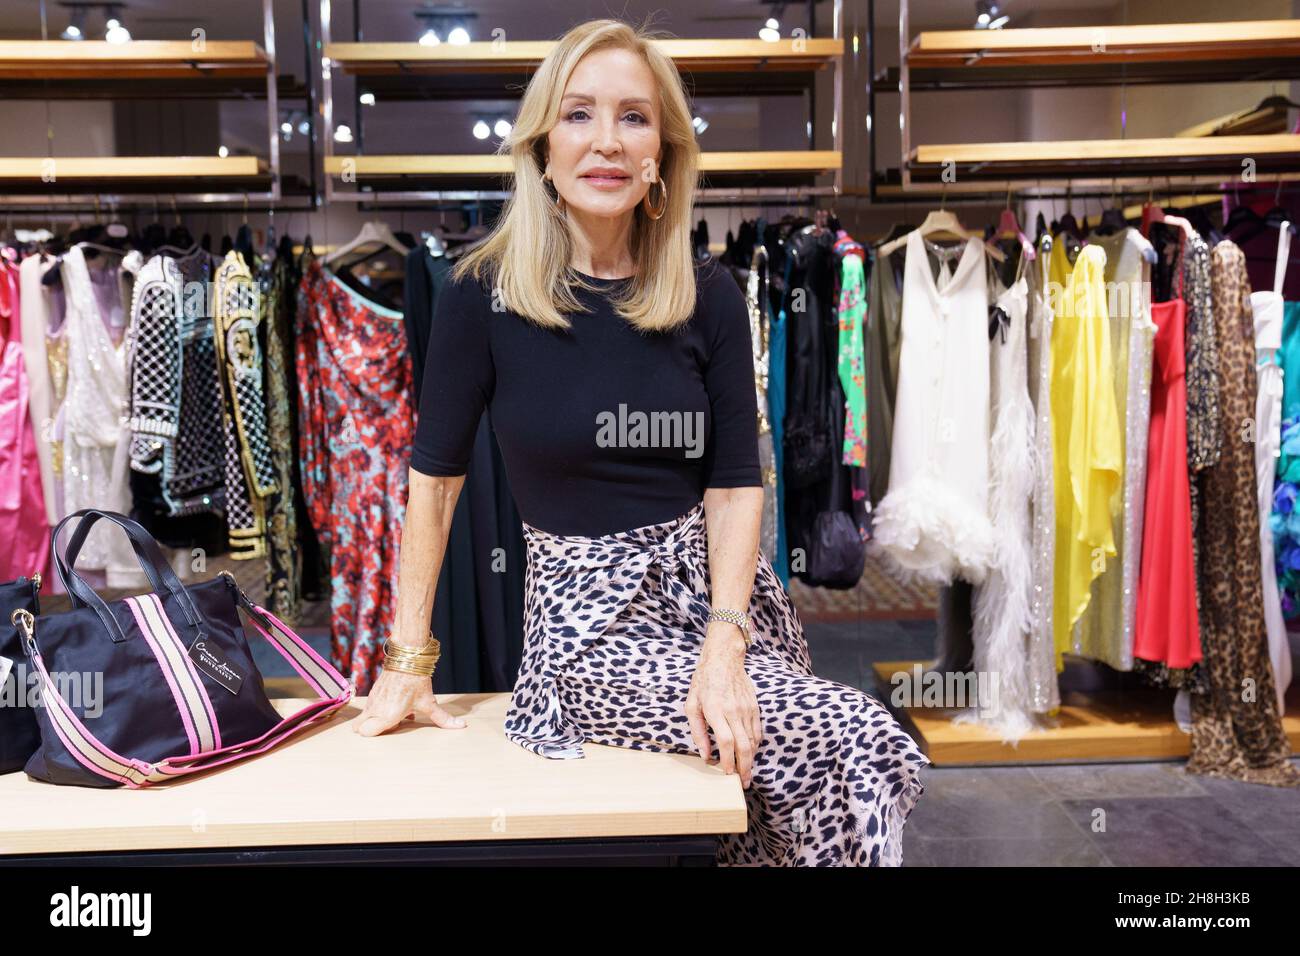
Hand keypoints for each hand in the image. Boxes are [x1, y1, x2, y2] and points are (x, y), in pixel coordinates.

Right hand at [351, 667, 466, 735]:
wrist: (407, 658)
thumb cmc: (417, 682)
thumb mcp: (429, 703)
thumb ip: (442, 719)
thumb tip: (461, 726)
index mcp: (386, 716)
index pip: (364, 733)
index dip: (375, 734)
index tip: (392, 727)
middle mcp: (375, 709)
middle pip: (358, 728)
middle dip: (372, 729)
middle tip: (390, 723)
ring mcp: (372, 700)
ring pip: (364, 716)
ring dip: (376, 717)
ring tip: (397, 710)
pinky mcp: (373, 691)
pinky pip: (370, 705)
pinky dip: (379, 707)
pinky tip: (396, 701)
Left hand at [685, 623, 761, 788]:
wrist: (724, 659)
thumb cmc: (704, 682)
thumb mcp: (691, 705)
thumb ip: (697, 731)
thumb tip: (705, 754)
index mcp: (715, 710)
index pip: (726, 741)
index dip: (728, 760)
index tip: (726, 773)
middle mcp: (733, 711)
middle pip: (743, 746)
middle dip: (744, 768)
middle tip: (742, 783)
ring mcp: (746, 709)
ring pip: (753, 741)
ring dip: (750, 760)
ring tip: (746, 773)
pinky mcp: (754, 707)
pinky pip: (757, 731)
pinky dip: (754, 745)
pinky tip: (749, 754)